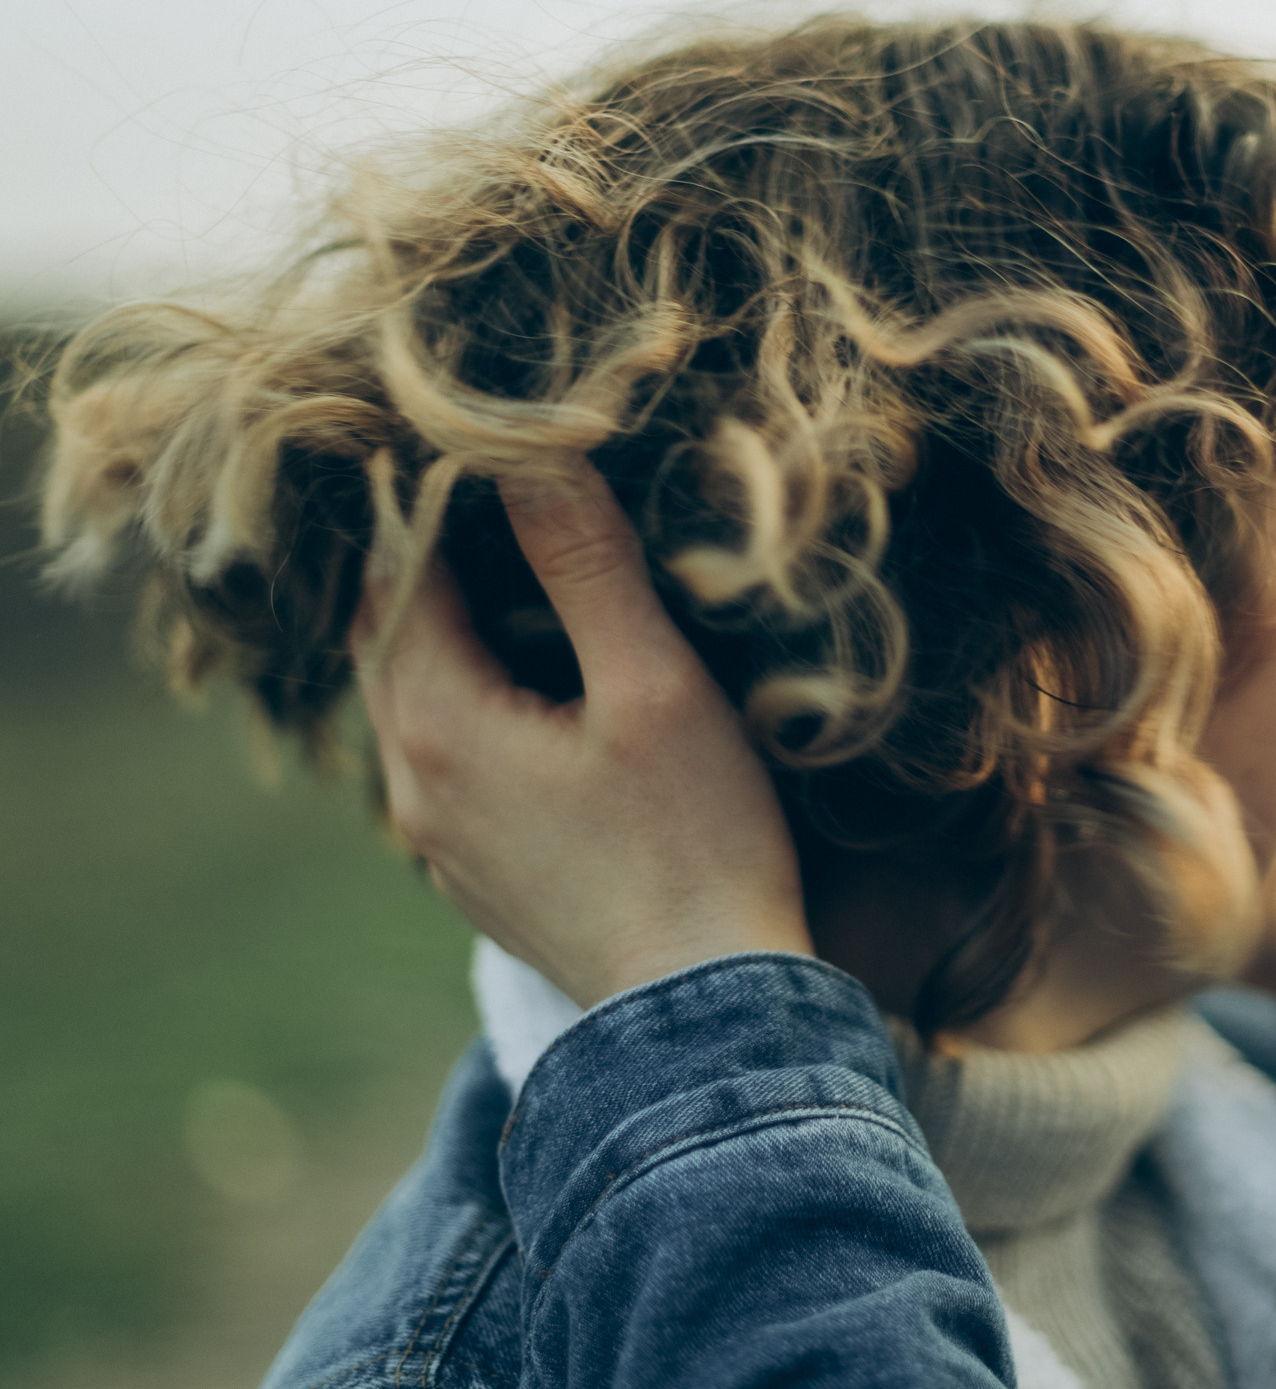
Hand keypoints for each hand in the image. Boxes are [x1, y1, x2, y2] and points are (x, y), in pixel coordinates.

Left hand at [354, 455, 811, 1006]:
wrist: (707, 1016)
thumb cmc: (695, 845)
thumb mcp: (654, 687)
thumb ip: (586, 566)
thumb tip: (532, 450)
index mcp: (437, 723)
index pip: (401, 568)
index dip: (437, 492)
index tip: (489, 433)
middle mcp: (411, 782)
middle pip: (393, 631)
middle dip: (440, 553)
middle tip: (503, 482)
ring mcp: (438, 837)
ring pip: (418, 694)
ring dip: (458, 625)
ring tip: (526, 566)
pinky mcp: (478, 871)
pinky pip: (451, 753)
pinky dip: (478, 693)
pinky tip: (545, 681)